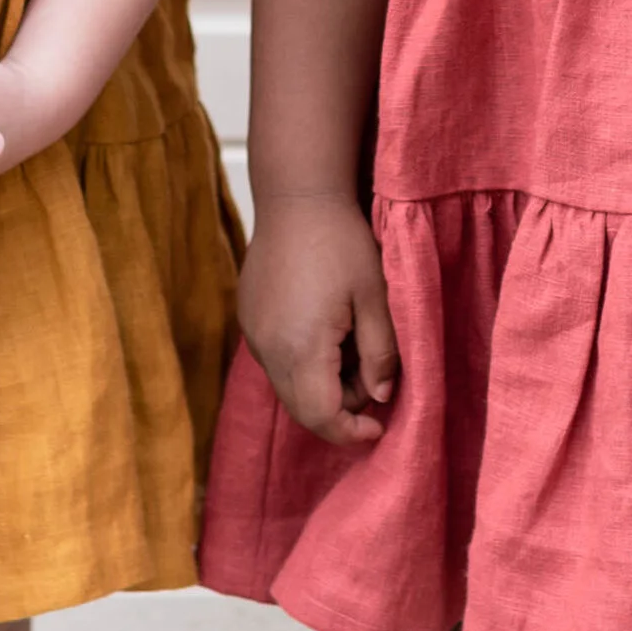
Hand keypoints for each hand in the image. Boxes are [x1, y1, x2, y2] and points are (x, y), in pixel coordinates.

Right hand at [238, 196, 398, 448]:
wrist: (297, 198)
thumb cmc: (341, 242)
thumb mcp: (375, 297)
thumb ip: (380, 353)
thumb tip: (381, 396)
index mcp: (302, 347)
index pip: (321, 416)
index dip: (351, 432)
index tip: (380, 426)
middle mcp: (269, 349)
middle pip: (301, 409)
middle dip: (341, 409)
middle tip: (373, 378)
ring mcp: (254, 335)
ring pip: (288, 387)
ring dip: (322, 386)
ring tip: (351, 345)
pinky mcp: (249, 320)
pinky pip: (276, 361)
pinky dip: (304, 364)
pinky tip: (327, 331)